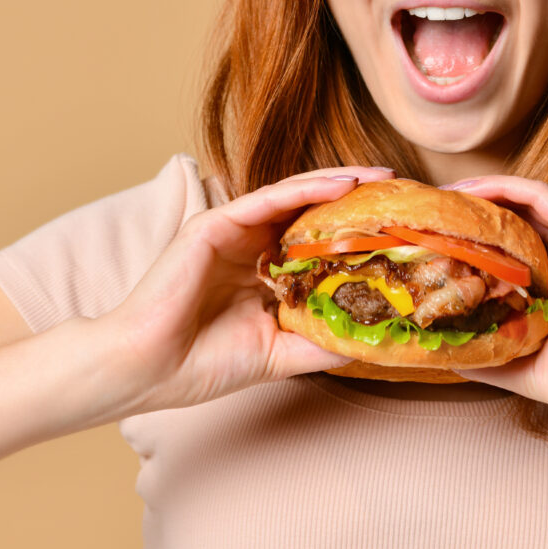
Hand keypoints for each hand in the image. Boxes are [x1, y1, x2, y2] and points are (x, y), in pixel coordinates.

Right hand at [97, 167, 394, 415]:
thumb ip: (317, 341)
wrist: (146, 369)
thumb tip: (370, 342)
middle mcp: (249, 244)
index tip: (399, 229)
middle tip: (401, 191)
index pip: (316, 241)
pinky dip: (307, 189)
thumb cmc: (200, 364)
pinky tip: (341, 185)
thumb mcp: (276, 353)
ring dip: (339, 184)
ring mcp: (232, 230)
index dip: (355, 232)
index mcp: (261, 271)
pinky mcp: (215, 223)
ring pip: (295, 196)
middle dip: (356, 200)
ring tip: (381, 179)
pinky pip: (269, 198)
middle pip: (311, 212)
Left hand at [446, 175, 547, 435]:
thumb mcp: (528, 372)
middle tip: (424, 217)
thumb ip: (491, 358)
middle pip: (507, 229)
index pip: (503, 261)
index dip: (466, 251)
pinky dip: (503, 187)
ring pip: (518, 205)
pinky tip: (470, 189)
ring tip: (438, 197)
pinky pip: (538, 196)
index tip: (428, 251)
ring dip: (477, 196)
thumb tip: (444, 355)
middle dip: (465, 220)